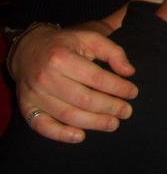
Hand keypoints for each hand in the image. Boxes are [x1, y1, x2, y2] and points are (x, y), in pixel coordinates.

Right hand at [13, 24, 138, 142]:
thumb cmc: (66, 44)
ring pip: (68, 115)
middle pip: (84, 99)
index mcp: (61, 57)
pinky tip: (81, 136)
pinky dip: (61, 134)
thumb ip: (113, 51)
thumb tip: (129, 72)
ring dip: (94, 123)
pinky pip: (42, 126)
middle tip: (127, 112)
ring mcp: (34, 95)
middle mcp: (46, 77)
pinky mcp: (27, 107)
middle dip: (110, 107)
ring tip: (113, 124)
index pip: (96, 78)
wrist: (29, 49)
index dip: (118, 87)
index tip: (133, 92)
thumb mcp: (90, 37)